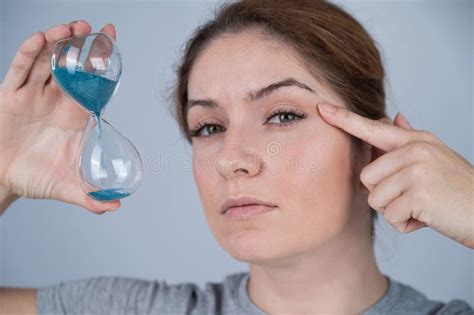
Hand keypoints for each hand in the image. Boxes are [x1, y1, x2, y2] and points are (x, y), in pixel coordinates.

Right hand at [0, 20, 119, 213]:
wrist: (1, 178)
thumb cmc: (35, 178)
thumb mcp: (66, 187)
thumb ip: (89, 197)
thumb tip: (115, 208)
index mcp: (76, 117)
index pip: (94, 85)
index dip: (104, 66)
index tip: (114, 44)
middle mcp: (57, 101)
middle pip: (73, 68)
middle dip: (85, 48)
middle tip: (100, 29)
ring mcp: (34, 96)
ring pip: (48, 63)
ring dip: (60, 43)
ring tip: (74, 27)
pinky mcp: (10, 95)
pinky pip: (20, 70)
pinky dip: (30, 54)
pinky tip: (41, 39)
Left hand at [317, 102, 473, 248]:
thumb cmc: (457, 188)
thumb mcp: (435, 157)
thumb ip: (410, 138)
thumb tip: (394, 116)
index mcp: (415, 140)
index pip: (372, 128)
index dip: (344, 119)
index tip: (321, 107)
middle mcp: (415, 149)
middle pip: (366, 177)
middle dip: (384, 196)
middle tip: (413, 198)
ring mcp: (418, 169)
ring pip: (375, 199)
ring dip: (394, 211)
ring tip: (421, 207)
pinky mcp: (419, 193)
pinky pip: (390, 216)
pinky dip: (405, 224)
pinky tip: (426, 218)